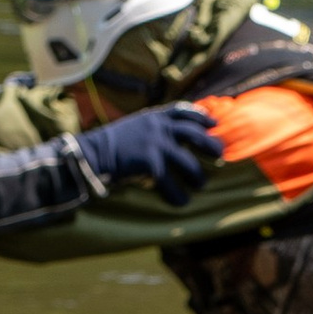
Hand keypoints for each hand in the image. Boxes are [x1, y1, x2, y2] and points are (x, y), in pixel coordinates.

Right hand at [77, 101, 222, 209]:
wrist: (92, 153)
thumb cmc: (110, 144)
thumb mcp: (133, 126)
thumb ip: (151, 128)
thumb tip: (168, 137)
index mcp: (154, 116)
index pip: (183, 111)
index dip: (201, 117)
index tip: (213, 124)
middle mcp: (158, 127)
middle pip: (194, 134)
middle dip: (210, 144)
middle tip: (220, 155)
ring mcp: (156, 144)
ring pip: (188, 162)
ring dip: (197, 175)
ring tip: (201, 184)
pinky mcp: (151, 163)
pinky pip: (171, 183)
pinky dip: (177, 195)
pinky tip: (181, 202)